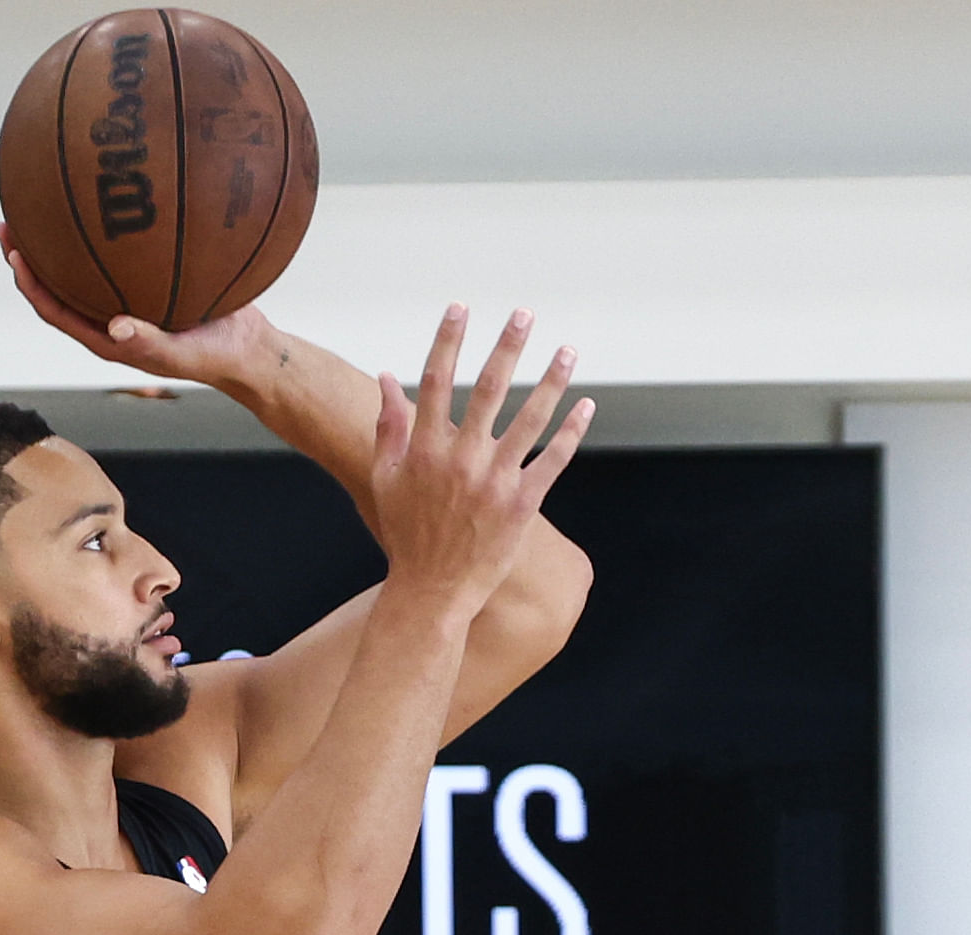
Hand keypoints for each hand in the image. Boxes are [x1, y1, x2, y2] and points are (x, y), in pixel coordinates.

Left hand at [0, 221, 278, 390]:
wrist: (250, 346)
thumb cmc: (214, 355)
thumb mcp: (180, 352)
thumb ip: (148, 341)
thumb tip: (114, 327)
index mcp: (106, 336)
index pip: (54, 309)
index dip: (30, 283)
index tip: (13, 252)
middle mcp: (110, 314)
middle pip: (58, 283)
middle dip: (30, 255)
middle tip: (10, 221)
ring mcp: (130, 296)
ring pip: (83, 265)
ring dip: (58, 240)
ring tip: (40, 205)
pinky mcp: (152, 278)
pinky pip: (123, 251)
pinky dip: (109, 228)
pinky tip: (113, 196)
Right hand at [370, 304, 592, 611]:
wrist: (430, 590)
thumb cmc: (406, 532)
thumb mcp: (385, 478)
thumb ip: (388, 425)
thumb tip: (388, 378)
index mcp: (423, 450)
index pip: (436, 382)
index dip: (448, 342)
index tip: (460, 308)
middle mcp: (459, 460)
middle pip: (488, 390)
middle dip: (507, 347)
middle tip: (524, 314)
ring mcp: (492, 482)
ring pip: (529, 421)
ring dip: (551, 382)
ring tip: (568, 350)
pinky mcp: (520, 506)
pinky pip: (551, 461)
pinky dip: (570, 433)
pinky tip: (585, 406)